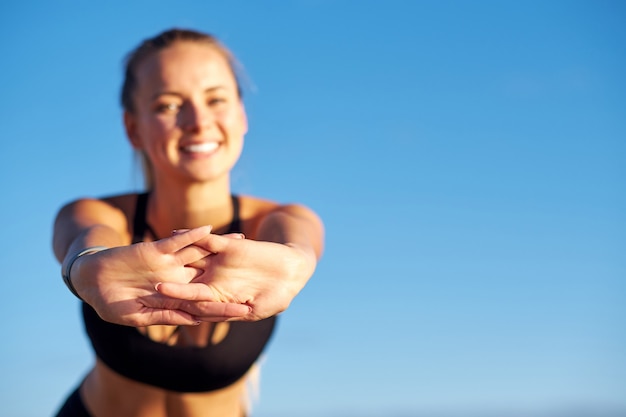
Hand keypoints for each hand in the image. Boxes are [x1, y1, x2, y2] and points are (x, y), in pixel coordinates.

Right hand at [73, 226, 249, 325]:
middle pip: (210, 275)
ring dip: (219, 246)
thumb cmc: (111, 303)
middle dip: (231, 274)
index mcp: (174, 297)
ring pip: (199, 253)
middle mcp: (176, 278)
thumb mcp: (137, 315)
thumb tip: (193, 321)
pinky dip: (192, 235)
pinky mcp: (156, 249)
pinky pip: (178, 240)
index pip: (204, 302)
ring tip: (242, 240)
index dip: (224, 304)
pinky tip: (210, 230)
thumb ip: (166, 315)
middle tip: (255, 273)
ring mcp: (168, 263)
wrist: (90, 281)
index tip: (245, 310)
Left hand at [155, 232, 316, 320]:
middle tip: (145, 276)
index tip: (158, 294)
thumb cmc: (277, 297)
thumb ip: (234, 313)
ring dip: (174, 255)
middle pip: (185, 277)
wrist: (291, 272)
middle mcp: (214, 279)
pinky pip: (206, 240)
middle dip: (167, 276)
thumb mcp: (256, 310)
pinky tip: (174, 233)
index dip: (175, 296)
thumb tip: (213, 320)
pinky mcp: (228, 246)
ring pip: (191, 257)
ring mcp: (219, 262)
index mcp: (218, 297)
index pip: (191, 298)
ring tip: (152, 251)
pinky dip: (192, 236)